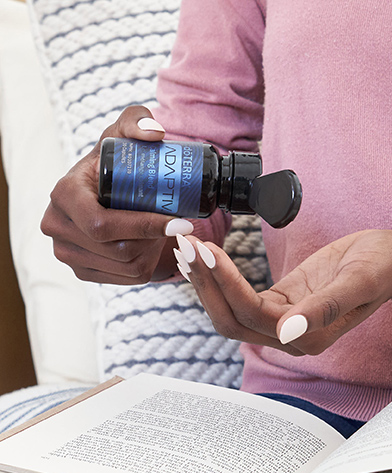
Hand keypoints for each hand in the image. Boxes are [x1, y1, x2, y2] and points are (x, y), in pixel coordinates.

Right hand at [41, 106, 189, 283]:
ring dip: (152, 251)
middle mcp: (57, 227)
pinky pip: (124, 278)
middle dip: (154, 239)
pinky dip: (145, 264)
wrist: (103, 191)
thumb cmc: (115, 160)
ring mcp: (66, 253)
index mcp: (64, 195)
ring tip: (162, 231)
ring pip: (125, 266)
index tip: (182, 222)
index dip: (146, 226)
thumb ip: (137, 120)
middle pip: (118, 249)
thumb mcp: (123, 134)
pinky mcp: (81, 270)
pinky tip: (150, 245)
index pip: (104, 224)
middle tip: (178, 225)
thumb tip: (155, 134)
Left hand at [175, 229, 391, 354]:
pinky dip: (219, 277)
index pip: (251, 313)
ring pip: (229, 309)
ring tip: (187, 247)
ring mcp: (281, 320)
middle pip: (230, 318)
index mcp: (308, 337)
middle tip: (186, 245)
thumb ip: (325, 307)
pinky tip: (205, 256)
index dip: (225, 283)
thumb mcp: (359, 280)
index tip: (207, 249)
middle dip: (206, 283)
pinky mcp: (278, 302)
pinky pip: (239, 296)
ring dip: (206, 280)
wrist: (391, 258)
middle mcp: (289, 336)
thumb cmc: (381, 266)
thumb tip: (288, 334)